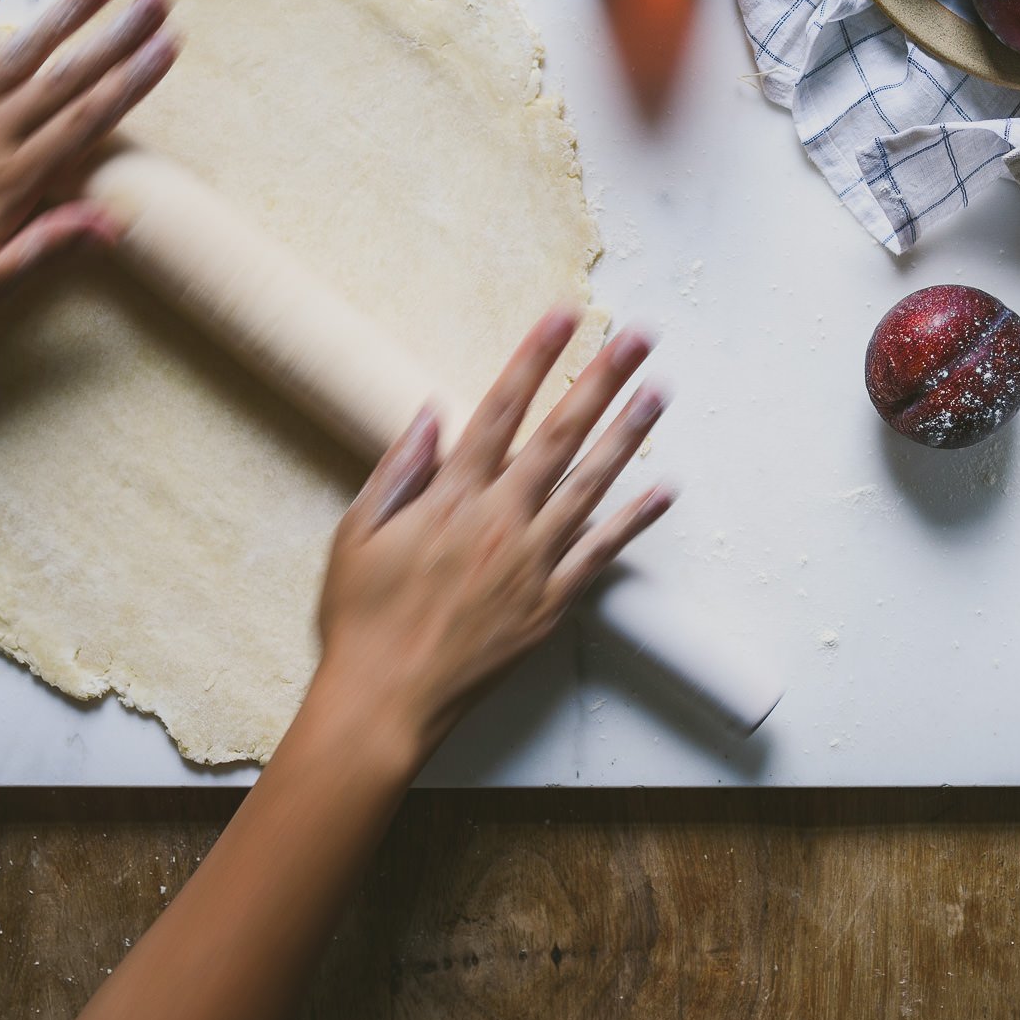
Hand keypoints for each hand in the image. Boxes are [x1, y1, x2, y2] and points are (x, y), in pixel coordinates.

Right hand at [316, 308, 674, 761]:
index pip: (500, 408)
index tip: (565, 315)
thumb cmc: (362, 620)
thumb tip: (429, 411)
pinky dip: (634, 521)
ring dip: (628, 434)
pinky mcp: (550, 604)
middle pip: (560, 434)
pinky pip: (601, 553)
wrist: (385, 703)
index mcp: (450, 498)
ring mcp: (531, 562)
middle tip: (638, 337)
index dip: (534, 357)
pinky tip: (663, 489)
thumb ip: (399, 469)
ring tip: (659, 391)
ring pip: (591, 485)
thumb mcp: (357, 533)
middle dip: (601, 379)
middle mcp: (500, 521)